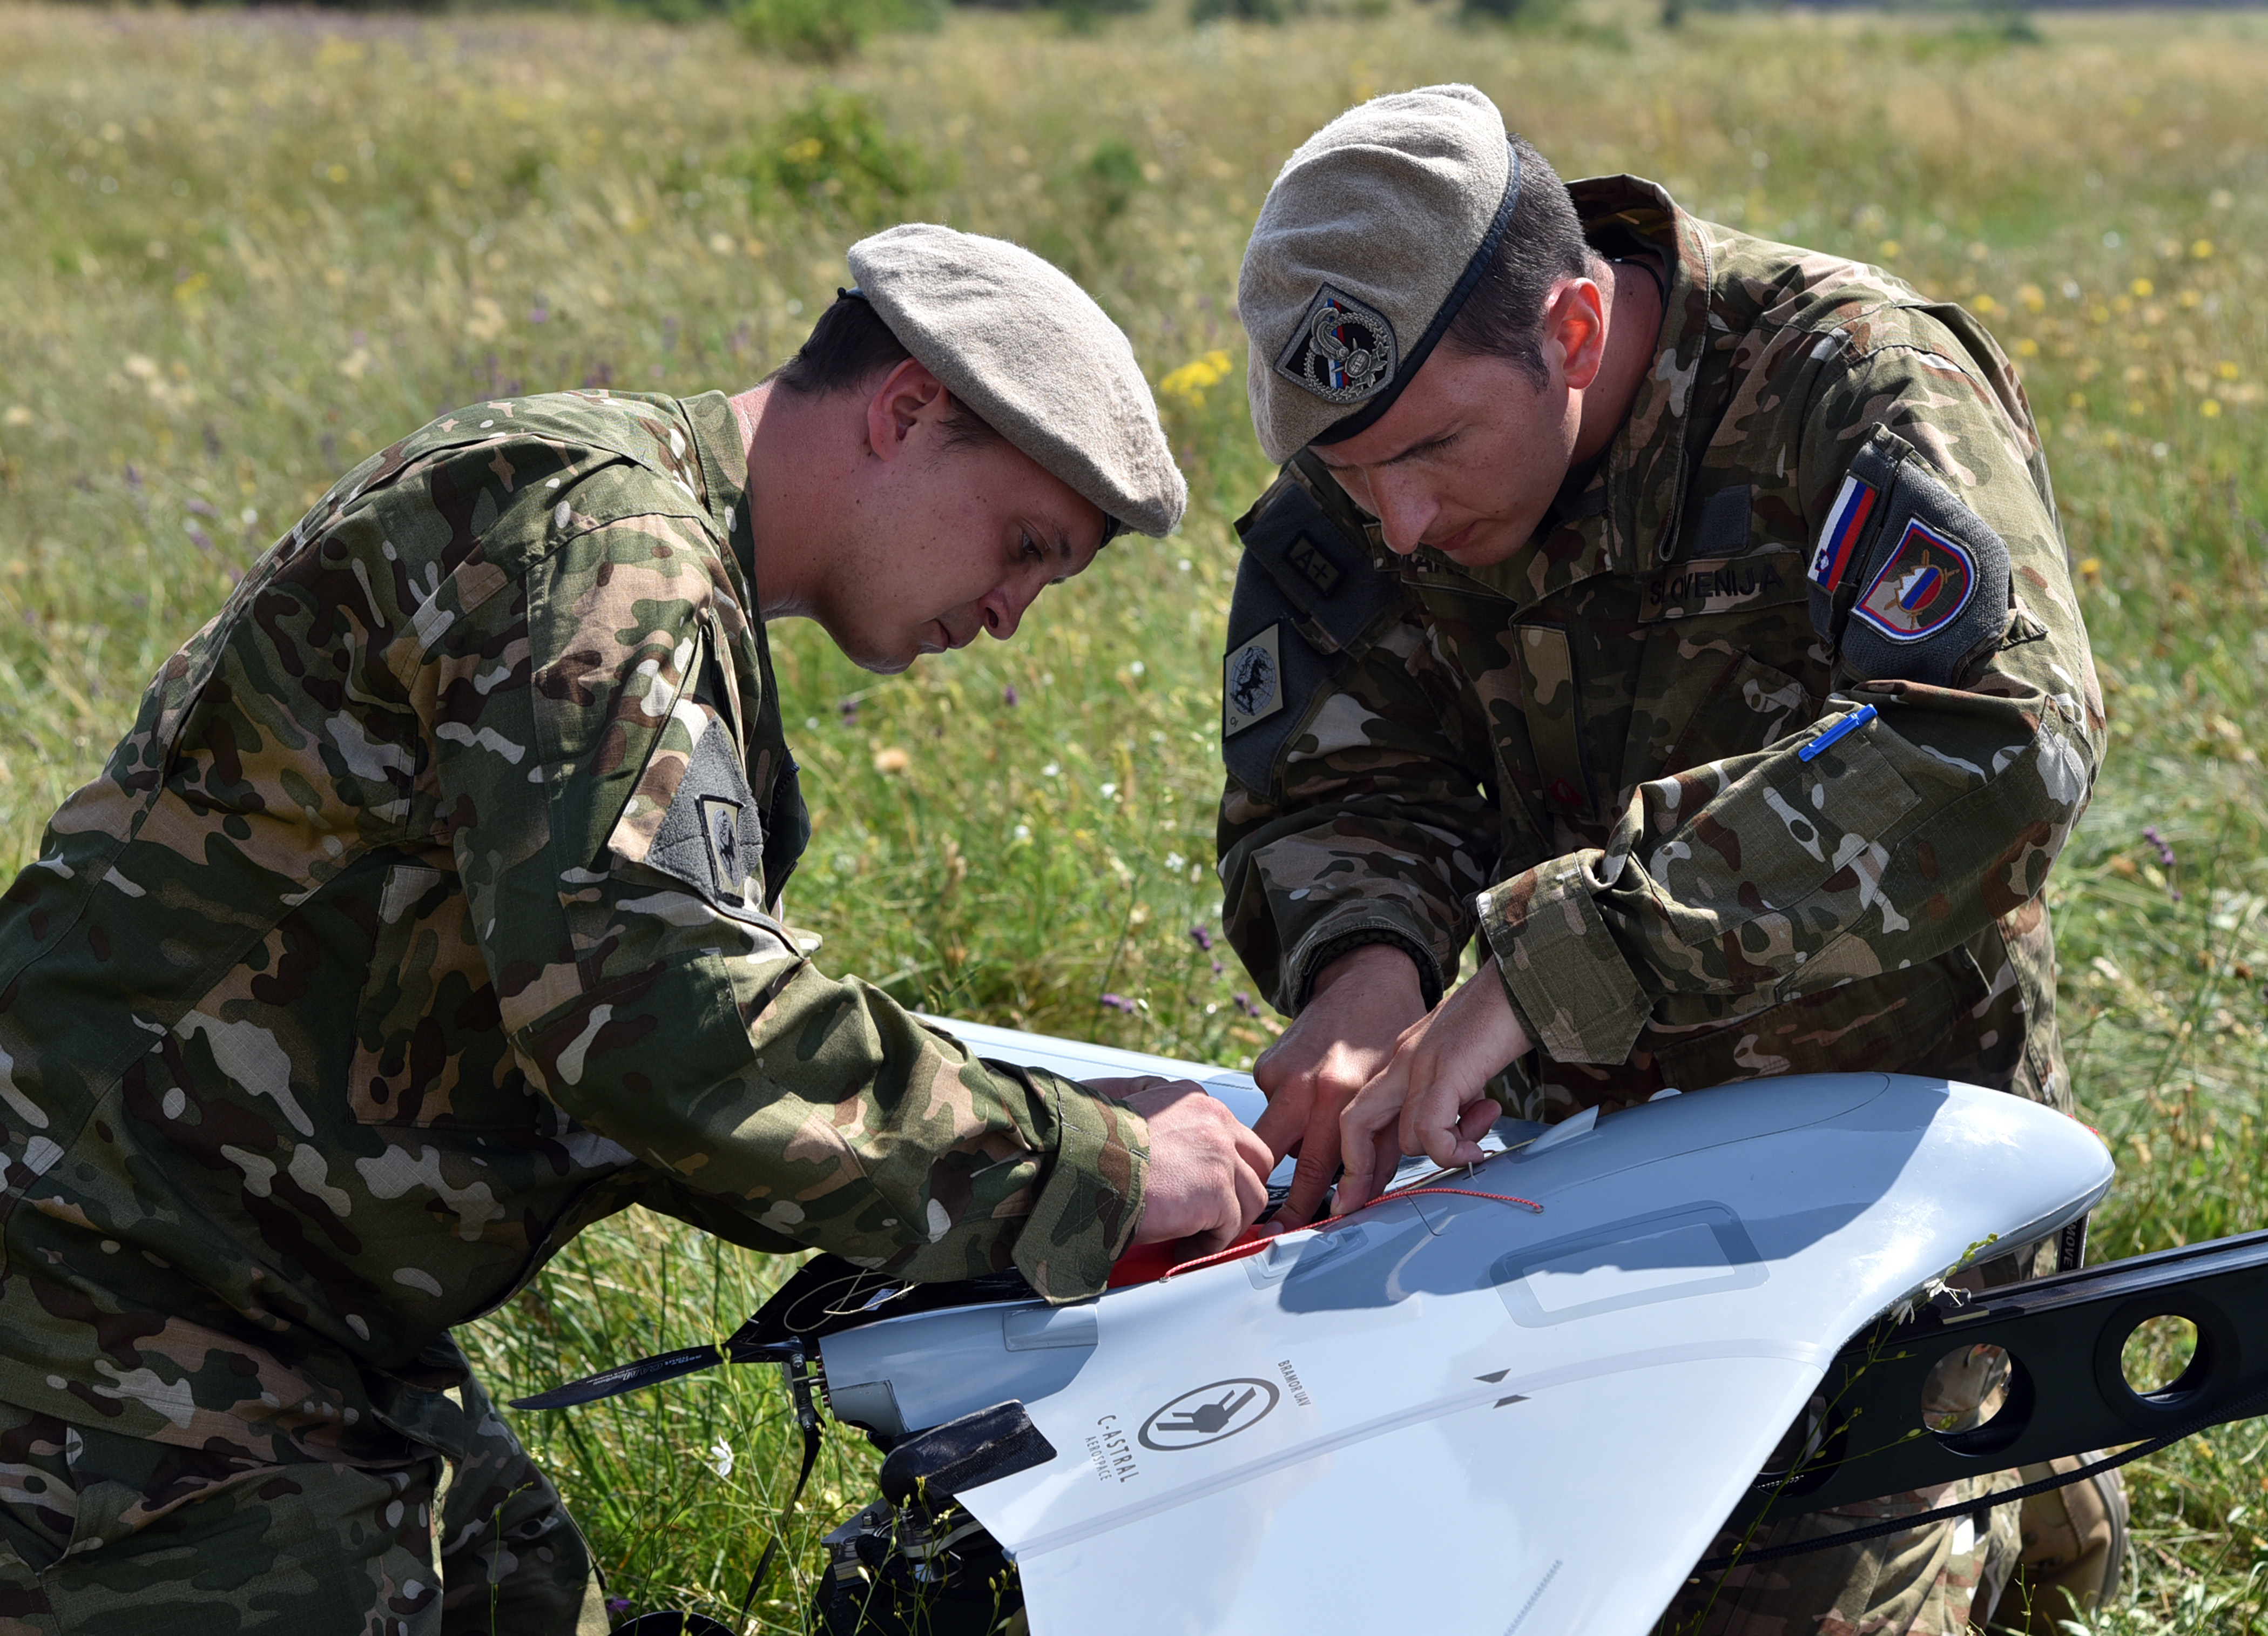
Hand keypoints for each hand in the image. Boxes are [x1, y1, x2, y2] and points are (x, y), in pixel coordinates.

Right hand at [1086, 1078, 1273, 1253]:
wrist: (1077, 1167)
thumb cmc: (1089, 1145)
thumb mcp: (1125, 1106)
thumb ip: (1157, 1111)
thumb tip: (1165, 1130)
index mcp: (1193, 1100)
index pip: (1234, 1135)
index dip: (1227, 1168)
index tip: (1209, 1189)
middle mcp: (1213, 1121)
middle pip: (1256, 1162)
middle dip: (1240, 1192)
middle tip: (1215, 1215)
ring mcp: (1220, 1156)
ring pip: (1251, 1198)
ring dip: (1225, 1224)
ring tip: (1194, 1238)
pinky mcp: (1217, 1192)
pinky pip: (1230, 1228)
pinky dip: (1208, 1245)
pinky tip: (1183, 1247)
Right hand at [1250, 944, 1428, 1227]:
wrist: (1368, 981)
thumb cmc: (1390, 1040)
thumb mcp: (1398, 1096)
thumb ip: (1379, 1150)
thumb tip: (1357, 1199)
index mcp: (1343, 1096)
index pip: (1319, 1169)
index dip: (1305, 1206)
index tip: (1290, 1232)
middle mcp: (1307, 1085)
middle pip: (1276, 1159)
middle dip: (1275, 1194)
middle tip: (1272, 1225)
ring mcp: (1281, 1073)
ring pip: (1276, 1135)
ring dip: (1291, 1145)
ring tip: (1316, 1128)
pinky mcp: (1266, 1064)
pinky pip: (1273, 1107)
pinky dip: (1290, 1111)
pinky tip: (1311, 1093)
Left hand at [1335, 958, 1530, 1215]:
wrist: (1524, 977)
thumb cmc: (1503, 1017)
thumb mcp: (1466, 1063)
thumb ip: (1453, 1096)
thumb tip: (1457, 1137)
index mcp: (1403, 1058)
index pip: (1362, 1112)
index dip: (1357, 1157)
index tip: (1356, 1193)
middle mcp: (1401, 1061)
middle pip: (1353, 1123)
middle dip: (1356, 1173)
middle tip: (1358, 1205)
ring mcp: (1419, 1065)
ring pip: (1401, 1136)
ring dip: (1440, 1154)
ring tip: (1476, 1141)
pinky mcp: (1445, 1070)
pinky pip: (1429, 1131)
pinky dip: (1451, 1150)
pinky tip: (1478, 1146)